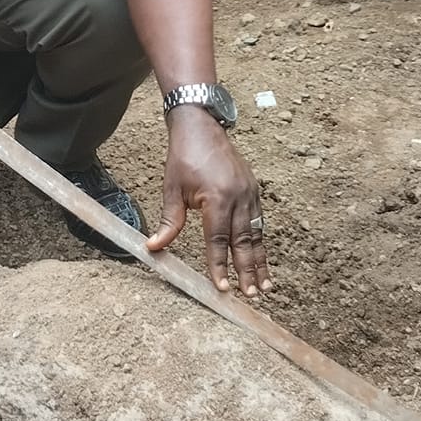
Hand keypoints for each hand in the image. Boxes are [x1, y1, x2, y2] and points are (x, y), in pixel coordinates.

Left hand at [148, 108, 270, 297]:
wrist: (201, 126)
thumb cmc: (184, 156)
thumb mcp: (172, 189)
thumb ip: (169, 222)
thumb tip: (154, 247)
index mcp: (217, 198)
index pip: (218, 240)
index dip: (220, 265)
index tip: (222, 288)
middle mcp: (238, 197)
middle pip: (244, 241)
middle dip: (247, 270)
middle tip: (251, 294)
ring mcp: (249, 193)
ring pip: (256, 233)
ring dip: (260, 260)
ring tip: (265, 285)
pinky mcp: (253, 189)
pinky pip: (259, 221)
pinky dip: (260, 241)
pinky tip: (262, 257)